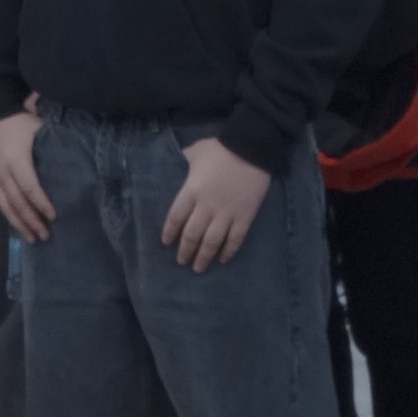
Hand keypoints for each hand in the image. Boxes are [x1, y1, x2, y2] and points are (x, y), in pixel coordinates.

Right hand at [0, 109, 52, 241]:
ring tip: (32, 238)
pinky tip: (19, 225)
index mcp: (17, 159)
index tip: (54, 216)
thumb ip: (51, 149)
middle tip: (45, 234)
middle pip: (17, 201)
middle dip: (31, 220)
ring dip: (20, 223)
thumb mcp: (39, 131)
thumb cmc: (22, 122)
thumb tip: (72, 168)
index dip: (41, 203)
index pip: (29, 187)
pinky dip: (9, 215)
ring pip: (6, 205)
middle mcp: (3, 171)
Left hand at [161, 138, 271, 273]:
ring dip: (204, 256)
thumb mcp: (197, 150)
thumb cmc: (221, 148)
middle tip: (182, 262)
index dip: (170, 232)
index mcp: (191, 191)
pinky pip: (235, 239)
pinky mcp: (244, 217)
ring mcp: (226, 214)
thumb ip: (187, 158)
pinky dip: (228, 251)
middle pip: (192, 234)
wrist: (251, 149)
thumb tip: (182, 157)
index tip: (166, 243)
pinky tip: (223, 260)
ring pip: (212, 242)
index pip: (175, 217)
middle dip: (186, 251)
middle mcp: (206, 207)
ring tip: (198, 268)